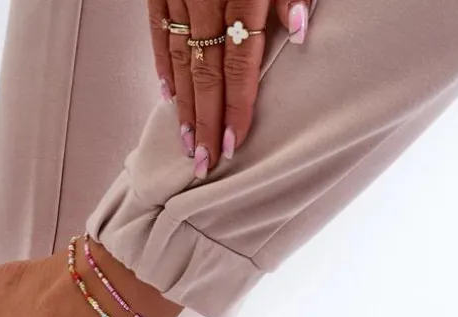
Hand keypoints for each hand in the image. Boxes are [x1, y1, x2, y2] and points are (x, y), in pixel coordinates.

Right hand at [148, 1, 309, 176]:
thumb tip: (299, 29)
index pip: (239, 65)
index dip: (235, 107)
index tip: (232, 143)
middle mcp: (206, 1)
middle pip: (206, 74)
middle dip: (205, 122)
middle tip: (205, 160)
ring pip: (180, 60)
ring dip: (183, 105)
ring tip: (187, 141)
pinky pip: (159, 30)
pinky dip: (162, 65)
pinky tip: (167, 96)